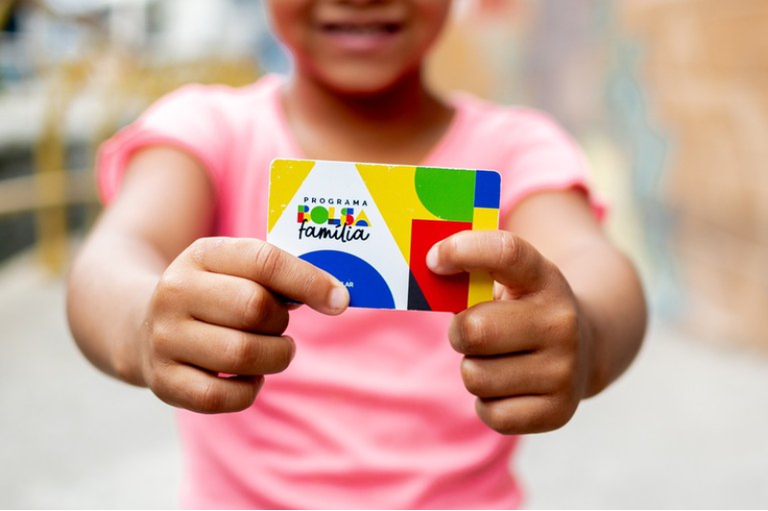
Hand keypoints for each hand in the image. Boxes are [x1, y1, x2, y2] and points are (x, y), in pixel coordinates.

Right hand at [139, 237, 348, 413]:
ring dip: (274, 357)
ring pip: (242, 355)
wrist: (141, 325)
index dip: (309, 281)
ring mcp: (165, 338)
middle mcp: (175, 292)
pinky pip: (223, 396)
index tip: (339, 300)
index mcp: (201, 254)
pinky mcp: (164, 381)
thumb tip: (335, 297)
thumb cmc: (214, 296)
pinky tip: (250, 377)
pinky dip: (250, 390)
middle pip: (255, 309)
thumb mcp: (235, 269)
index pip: (263, 261)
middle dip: (282, 322)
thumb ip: (280, 276)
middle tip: (279, 326)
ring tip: (272, 350)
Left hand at [427, 230, 593, 434]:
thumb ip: (470, 274)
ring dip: (473, 369)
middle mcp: (561, 323)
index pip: (505, 253)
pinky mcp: (558, 412)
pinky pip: (490, 413)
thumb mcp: (511, 280)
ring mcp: (564, 370)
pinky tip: (509, 386)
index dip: (463, 251)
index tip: (433, 260)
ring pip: (475, 376)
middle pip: (474, 330)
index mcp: (544, 279)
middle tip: (472, 331)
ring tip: (497, 359)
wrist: (586, 348)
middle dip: (460, 332)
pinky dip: (488, 403)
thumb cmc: (524, 310)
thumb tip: (426, 271)